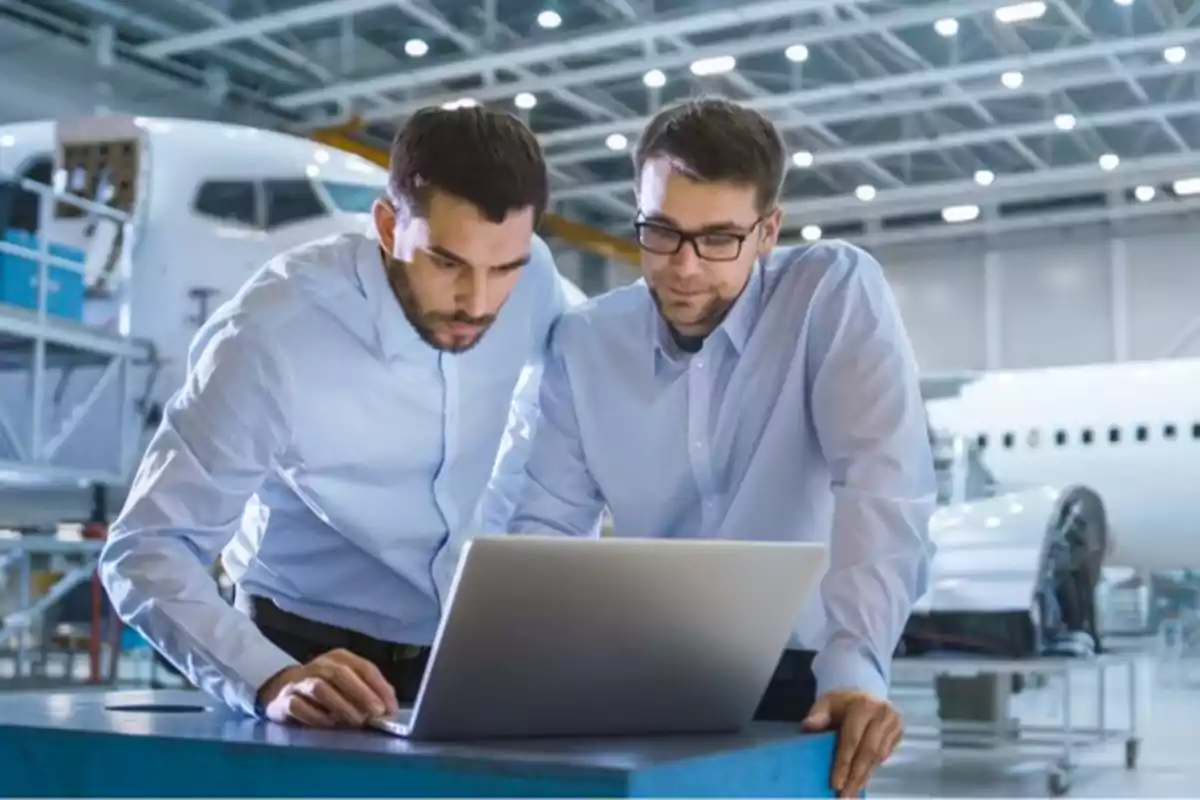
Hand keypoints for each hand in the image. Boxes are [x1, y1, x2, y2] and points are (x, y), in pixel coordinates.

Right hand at [257, 648, 398, 727]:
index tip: (390, 707)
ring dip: (341, 706)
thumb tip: (389, 704)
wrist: (283, 690)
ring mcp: (300, 682)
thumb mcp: (348, 682)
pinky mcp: (285, 700)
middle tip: (375, 712)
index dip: (379, 687)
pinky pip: (300, 707)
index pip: (364, 667)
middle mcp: (319, 665)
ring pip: (320, 689)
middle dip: (361, 693)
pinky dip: (317, 716)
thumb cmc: (325, 687)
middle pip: (341, 674)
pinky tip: (330, 724)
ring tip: (356, 721)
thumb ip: (368, 690)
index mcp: (340, 658)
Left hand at [802, 690, 901, 796]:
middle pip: (868, 752)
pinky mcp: (899, 733)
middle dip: (855, 777)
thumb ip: (818, 715)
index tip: (835, 784)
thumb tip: (807, 726)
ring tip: (851, 794)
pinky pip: (884, 757)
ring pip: (878, 757)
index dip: (844, 763)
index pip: (852, 739)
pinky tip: (860, 783)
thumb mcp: (826, 703)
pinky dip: (871, 771)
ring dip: (864, 778)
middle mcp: (883, 713)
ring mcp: (894, 724)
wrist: (865, 695)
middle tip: (844, 796)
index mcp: (864, 704)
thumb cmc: (842, 703)